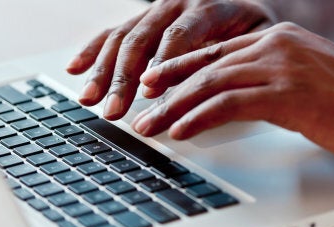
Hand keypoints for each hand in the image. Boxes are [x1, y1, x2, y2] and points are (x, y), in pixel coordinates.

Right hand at [66, 0, 276, 119]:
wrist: (245, 2)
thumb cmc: (254, 27)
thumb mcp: (258, 39)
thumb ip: (235, 59)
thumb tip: (209, 94)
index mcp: (207, 6)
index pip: (179, 35)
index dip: (162, 64)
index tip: (149, 92)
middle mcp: (175, 3)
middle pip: (142, 39)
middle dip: (123, 78)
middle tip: (113, 109)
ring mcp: (155, 11)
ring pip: (122, 37)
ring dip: (102, 71)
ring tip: (89, 98)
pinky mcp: (142, 20)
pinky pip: (112, 32)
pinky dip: (93, 51)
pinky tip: (76, 68)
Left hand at [131, 22, 333, 166]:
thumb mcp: (308, 83)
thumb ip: (272, 84)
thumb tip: (238, 101)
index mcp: (278, 39)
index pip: (215, 53)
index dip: (178, 69)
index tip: (152, 83)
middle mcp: (275, 45)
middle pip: (204, 66)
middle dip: (166, 91)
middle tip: (138, 109)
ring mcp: (282, 66)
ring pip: (210, 83)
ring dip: (173, 108)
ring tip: (148, 127)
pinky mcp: (289, 93)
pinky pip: (230, 104)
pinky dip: (199, 118)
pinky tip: (180, 131)